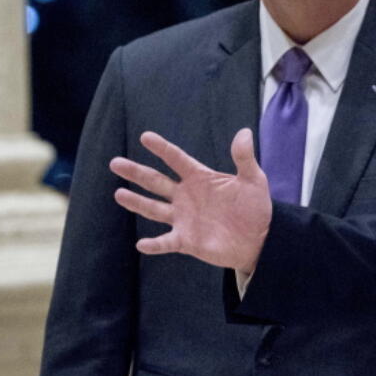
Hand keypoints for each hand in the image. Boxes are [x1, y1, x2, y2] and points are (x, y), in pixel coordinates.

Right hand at [111, 129, 270, 273]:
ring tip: (119, 194)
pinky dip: (154, 244)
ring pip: (154, 209)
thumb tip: (244, 131)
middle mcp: (186, 196)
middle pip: (156, 181)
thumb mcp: (253, 179)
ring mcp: (183, 218)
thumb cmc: (255, 206)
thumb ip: (244, 157)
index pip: (176, 159)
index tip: (145, 137)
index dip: (162, 148)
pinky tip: (142, 244)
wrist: (259, 238)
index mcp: (199, 178)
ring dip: (137, 202)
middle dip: (136, 172)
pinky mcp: (186, 240)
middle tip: (115, 162)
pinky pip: (166, 242)